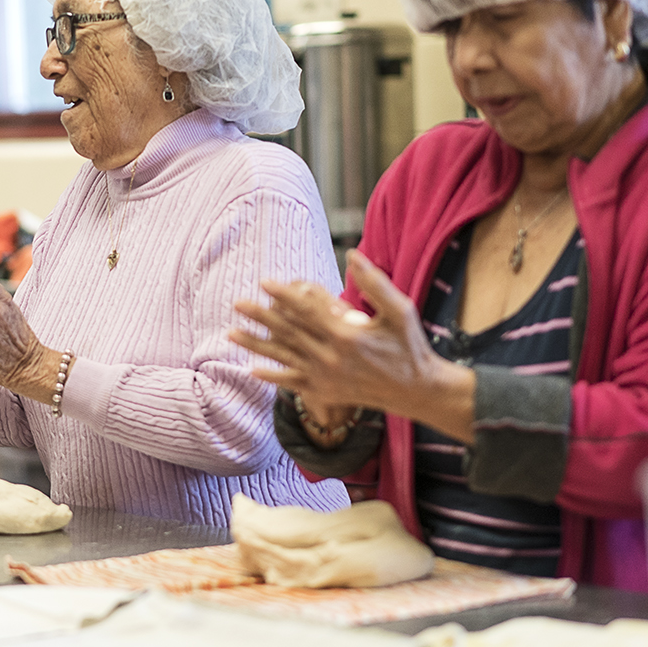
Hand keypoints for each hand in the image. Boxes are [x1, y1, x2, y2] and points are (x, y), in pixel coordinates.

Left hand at [228, 250, 475, 442]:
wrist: (416, 391)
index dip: (284, 295)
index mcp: (347, 335)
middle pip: (289, 333)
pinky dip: (272, 377)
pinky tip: (251, 369)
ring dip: (255, 345)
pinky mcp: (325, 392)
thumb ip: (375, 283)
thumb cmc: (409, 346)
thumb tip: (352, 254)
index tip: (264, 282)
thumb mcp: (400, 311)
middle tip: (237, 303)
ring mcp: (326, 377)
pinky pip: (293, 384)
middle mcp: (331, 358)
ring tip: (231, 334)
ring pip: (284, 357)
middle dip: (261, 317)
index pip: (307, 311)